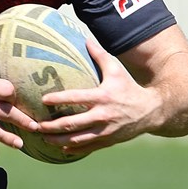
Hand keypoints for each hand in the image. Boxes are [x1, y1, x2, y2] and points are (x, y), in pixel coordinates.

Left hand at [36, 39, 159, 154]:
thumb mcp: (117, 70)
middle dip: (52, 126)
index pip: (76, 98)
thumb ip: (100, 55)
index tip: (43, 100)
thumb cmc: (129, 88)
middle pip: (72, 124)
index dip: (59, 99)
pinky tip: (61, 148)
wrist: (150, 111)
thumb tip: (86, 39)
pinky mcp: (108, 141)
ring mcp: (105, 131)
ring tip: (44, 138)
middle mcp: (102, 116)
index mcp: (102, 97)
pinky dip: (73, 149)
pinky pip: (87, 148)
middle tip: (37, 125)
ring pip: (77, 139)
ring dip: (58, 140)